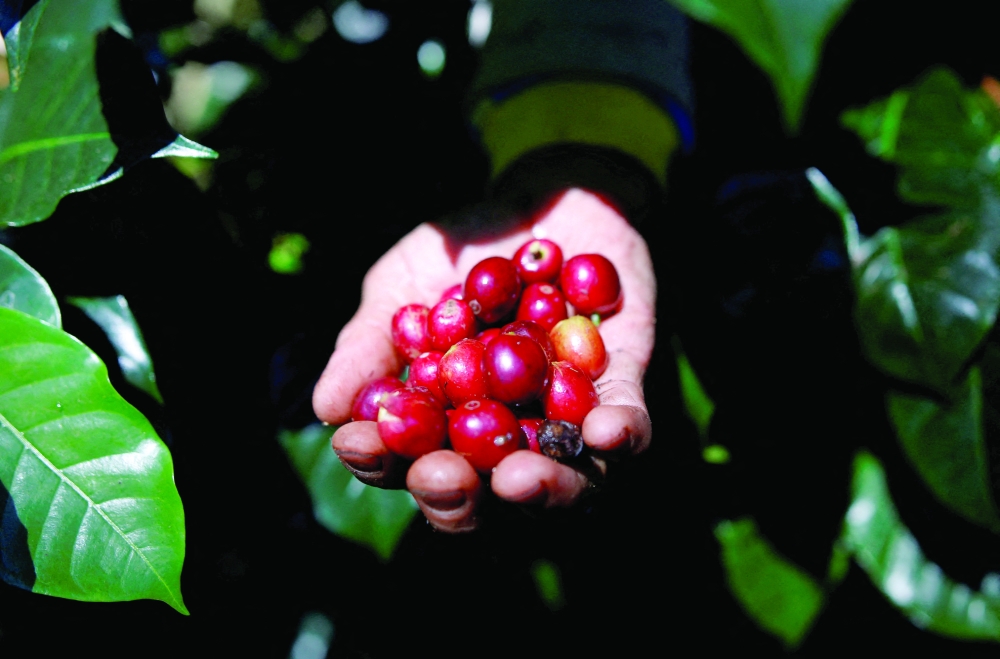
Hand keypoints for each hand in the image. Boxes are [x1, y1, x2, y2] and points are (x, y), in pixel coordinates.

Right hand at [312, 188, 655, 531]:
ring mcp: (565, 412)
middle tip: (443, 477)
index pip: (409, 461)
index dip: (382, 463)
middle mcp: (505, 430)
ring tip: (517, 480)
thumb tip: (327, 409)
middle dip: (459, 497)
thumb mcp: (402, 284)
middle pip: (484, 494)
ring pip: (563, 479)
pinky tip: (602, 432)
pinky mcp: (623, 379)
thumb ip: (370, 343)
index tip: (361, 444)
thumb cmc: (464, 248)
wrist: (546, 192)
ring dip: (543, 489)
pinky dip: (621, 434)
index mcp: (445, 419)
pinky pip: (631, 423)